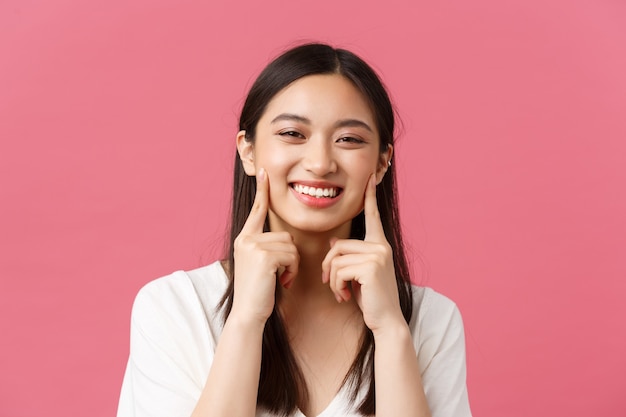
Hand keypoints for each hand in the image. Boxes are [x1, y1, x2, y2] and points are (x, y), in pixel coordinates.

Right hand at [231, 168, 298, 324]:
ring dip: (292, 265)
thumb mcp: (261, 265)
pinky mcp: (263, 256)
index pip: (257, 210)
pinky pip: (291, 255)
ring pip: (290, 245)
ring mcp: (253, 246)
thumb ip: (267, 248)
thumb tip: (285, 240)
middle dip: (290, 256)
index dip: (262, 191)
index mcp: (244, 239)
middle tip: (281, 275)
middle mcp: (246, 239)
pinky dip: (292, 270)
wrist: (248, 313)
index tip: (264, 172)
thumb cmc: (259, 292)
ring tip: (280, 279)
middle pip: (284, 234)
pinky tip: (282, 282)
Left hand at [321, 174, 404, 333]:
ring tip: (341, 292)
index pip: (372, 217)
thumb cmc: (371, 299)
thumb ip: (350, 257)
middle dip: (329, 267)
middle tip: (332, 285)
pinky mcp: (370, 267)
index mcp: (380, 245)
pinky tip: (344, 296)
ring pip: (336, 259)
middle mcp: (381, 247)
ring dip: (333, 280)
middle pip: (338, 246)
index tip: (369, 178)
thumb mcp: (358, 274)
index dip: (369, 197)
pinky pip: (339, 270)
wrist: (386, 321)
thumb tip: (333, 244)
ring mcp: (377, 255)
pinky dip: (336, 286)